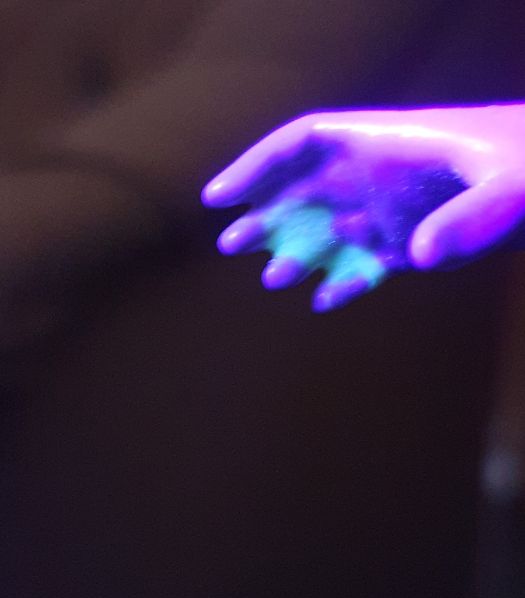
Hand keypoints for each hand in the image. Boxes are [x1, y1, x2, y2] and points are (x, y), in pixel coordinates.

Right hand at [202, 105, 524, 310]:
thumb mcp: (510, 184)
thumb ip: (469, 215)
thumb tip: (417, 254)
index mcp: (383, 144)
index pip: (302, 145)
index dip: (255, 167)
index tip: (220, 197)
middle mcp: (377, 177)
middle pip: (305, 191)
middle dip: (266, 214)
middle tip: (230, 245)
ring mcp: (390, 212)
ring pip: (329, 230)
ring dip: (299, 252)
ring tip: (273, 278)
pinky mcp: (409, 245)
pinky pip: (366, 264)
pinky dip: (346, 281)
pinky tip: (327, 300)